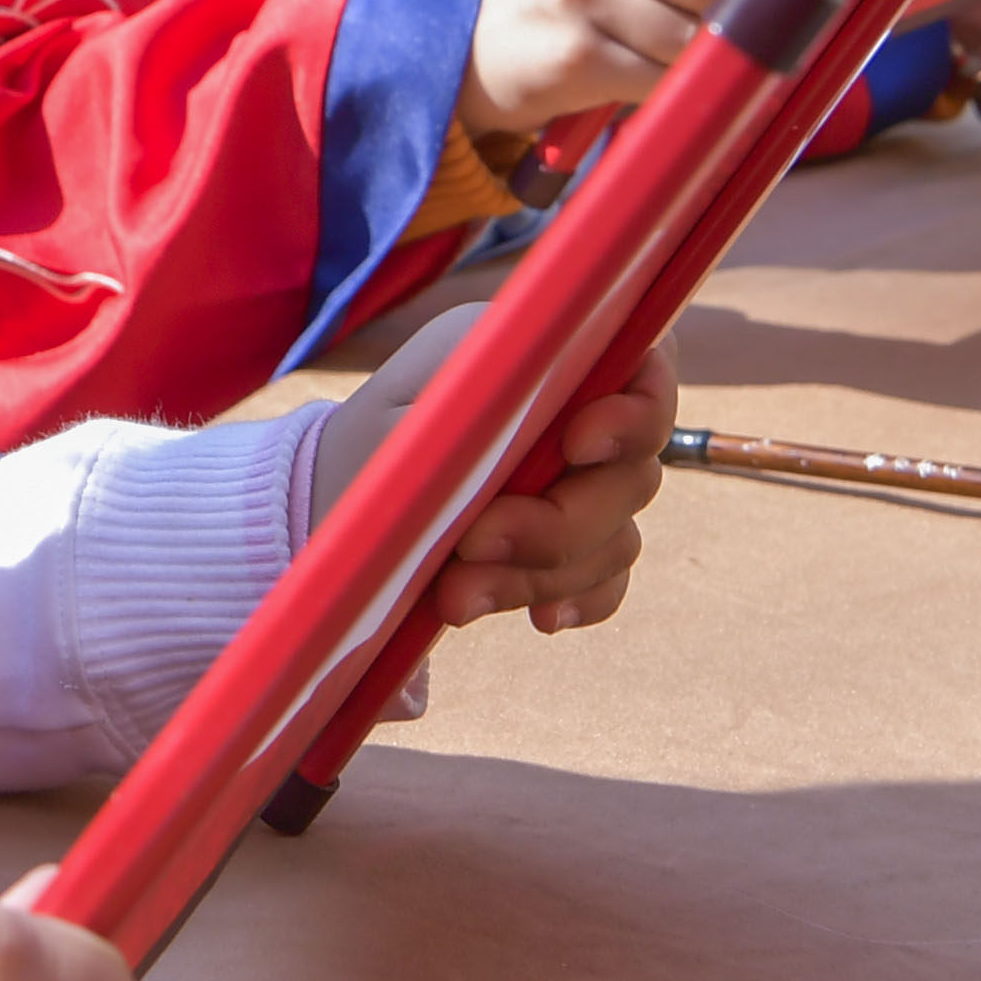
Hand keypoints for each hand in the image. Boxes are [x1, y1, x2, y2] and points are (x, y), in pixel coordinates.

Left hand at [309, 314, 677, 636]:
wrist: (334, 508)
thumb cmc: (370, 439)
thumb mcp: (408, 413)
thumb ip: (477, 413)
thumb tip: (533, 427)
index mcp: (550, 362)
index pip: (646, 372)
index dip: (634, 413)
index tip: (576, 445)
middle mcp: (580, 421)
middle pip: (632, 474)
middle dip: (557, 521)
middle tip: (473, 543)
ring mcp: (582, 489)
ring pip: (614, 538)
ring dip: (541, 572)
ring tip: (453, 596)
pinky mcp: (571, 552)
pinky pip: (606, 582)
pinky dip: (578, 601)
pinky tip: (539, 618)